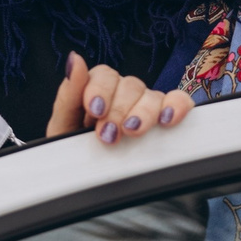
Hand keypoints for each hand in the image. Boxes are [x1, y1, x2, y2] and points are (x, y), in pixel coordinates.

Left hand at [46, 51, 196, 144]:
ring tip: (134, 132)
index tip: (96, 111)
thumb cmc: (71, 152)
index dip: (101, 90)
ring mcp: (145, 105)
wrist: (84, 179)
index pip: (104, 75)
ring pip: (152, 95)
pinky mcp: (166, 117)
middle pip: (129, 85)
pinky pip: (178, 102)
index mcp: (96, 90)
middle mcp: (122, 94)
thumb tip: (74, 60)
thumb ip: (68, 94)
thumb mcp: (62, 126)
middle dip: (119, 110)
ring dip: (143, 113)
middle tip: (109, 134)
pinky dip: (176, 106)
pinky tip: (167, 119)